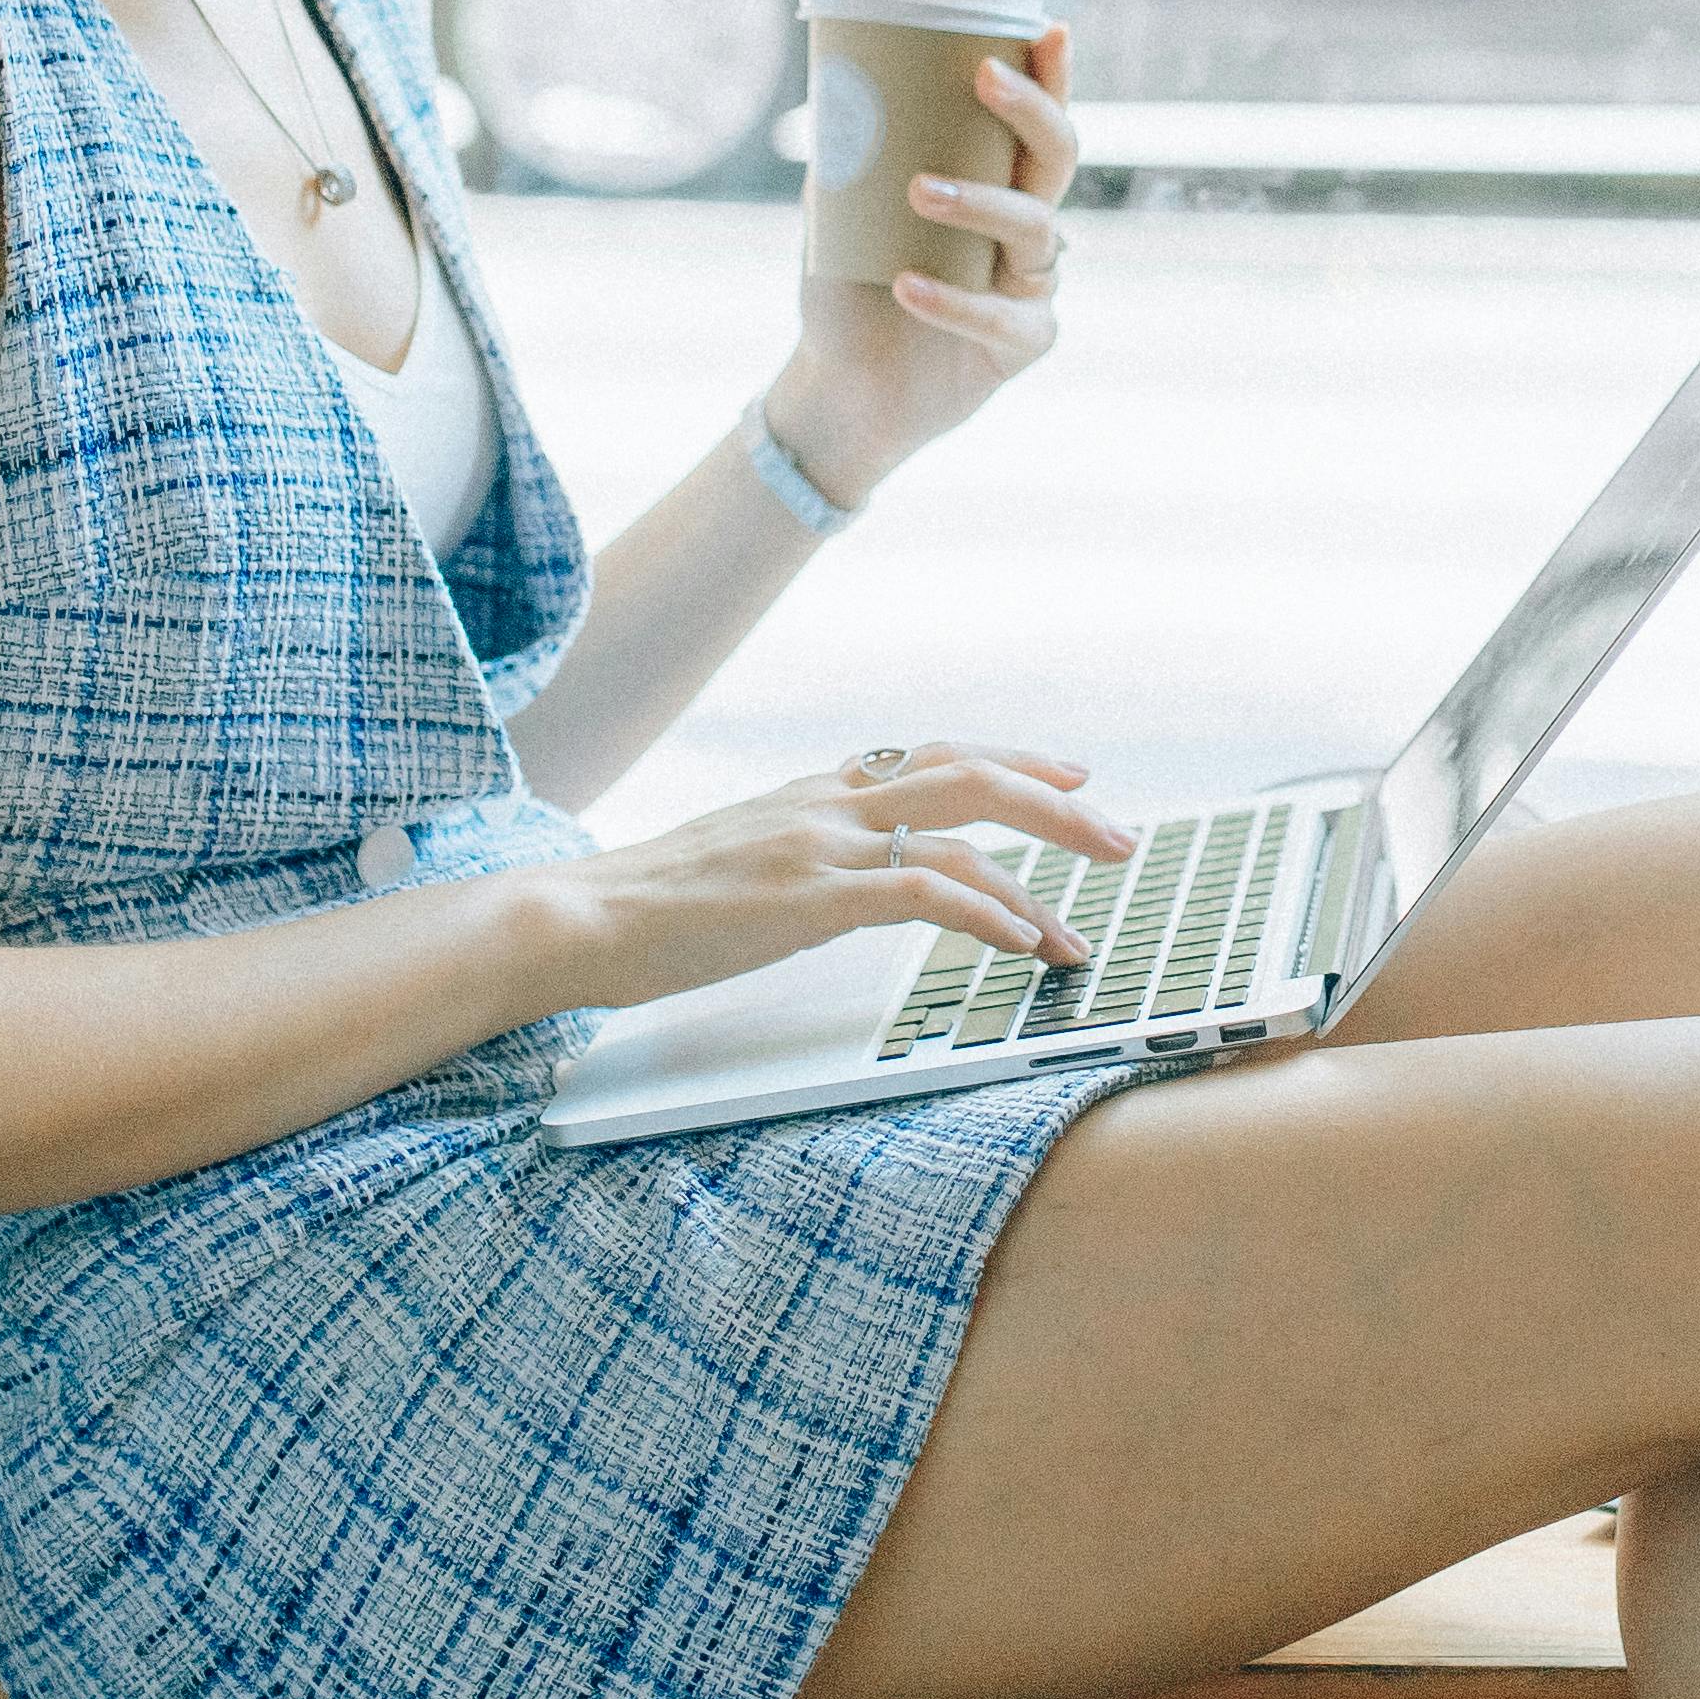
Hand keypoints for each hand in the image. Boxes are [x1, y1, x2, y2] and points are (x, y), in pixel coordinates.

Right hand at [567, 739, 1135, 1012]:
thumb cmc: (654, 902)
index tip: (1072, 777)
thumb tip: (858, 870)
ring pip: (962, 836)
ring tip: (1080, 931)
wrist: (580, 917)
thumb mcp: (745, 850)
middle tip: (1119, 839)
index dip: (1014, 761)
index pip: (936, 755)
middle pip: (971, 776)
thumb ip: (807, 846)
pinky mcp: (810, 898)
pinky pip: (922, 895)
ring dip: (1037, 887)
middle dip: (1058, 806)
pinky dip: (986, 916)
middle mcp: (829, 801)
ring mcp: (821, 845)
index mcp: (817, 788)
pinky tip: (1020, 944)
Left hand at [764, 29, 1078, 507]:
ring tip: (919, 191)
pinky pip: (1004, 316)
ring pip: (1036, 230)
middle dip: (1031, 110)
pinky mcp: (1024, 345)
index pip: (1035, 122)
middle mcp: (1025, 231)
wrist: (841, 389)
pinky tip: (906, 287)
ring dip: (982, 201)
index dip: (1052, 76)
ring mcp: (1031, 287)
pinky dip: (955, 301)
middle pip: (1058, 158)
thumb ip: (846, 157)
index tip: (1049, 29)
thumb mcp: (837, 215)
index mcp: (994, 186)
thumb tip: (833, 86)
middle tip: (983, 77)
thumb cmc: (847, 292)